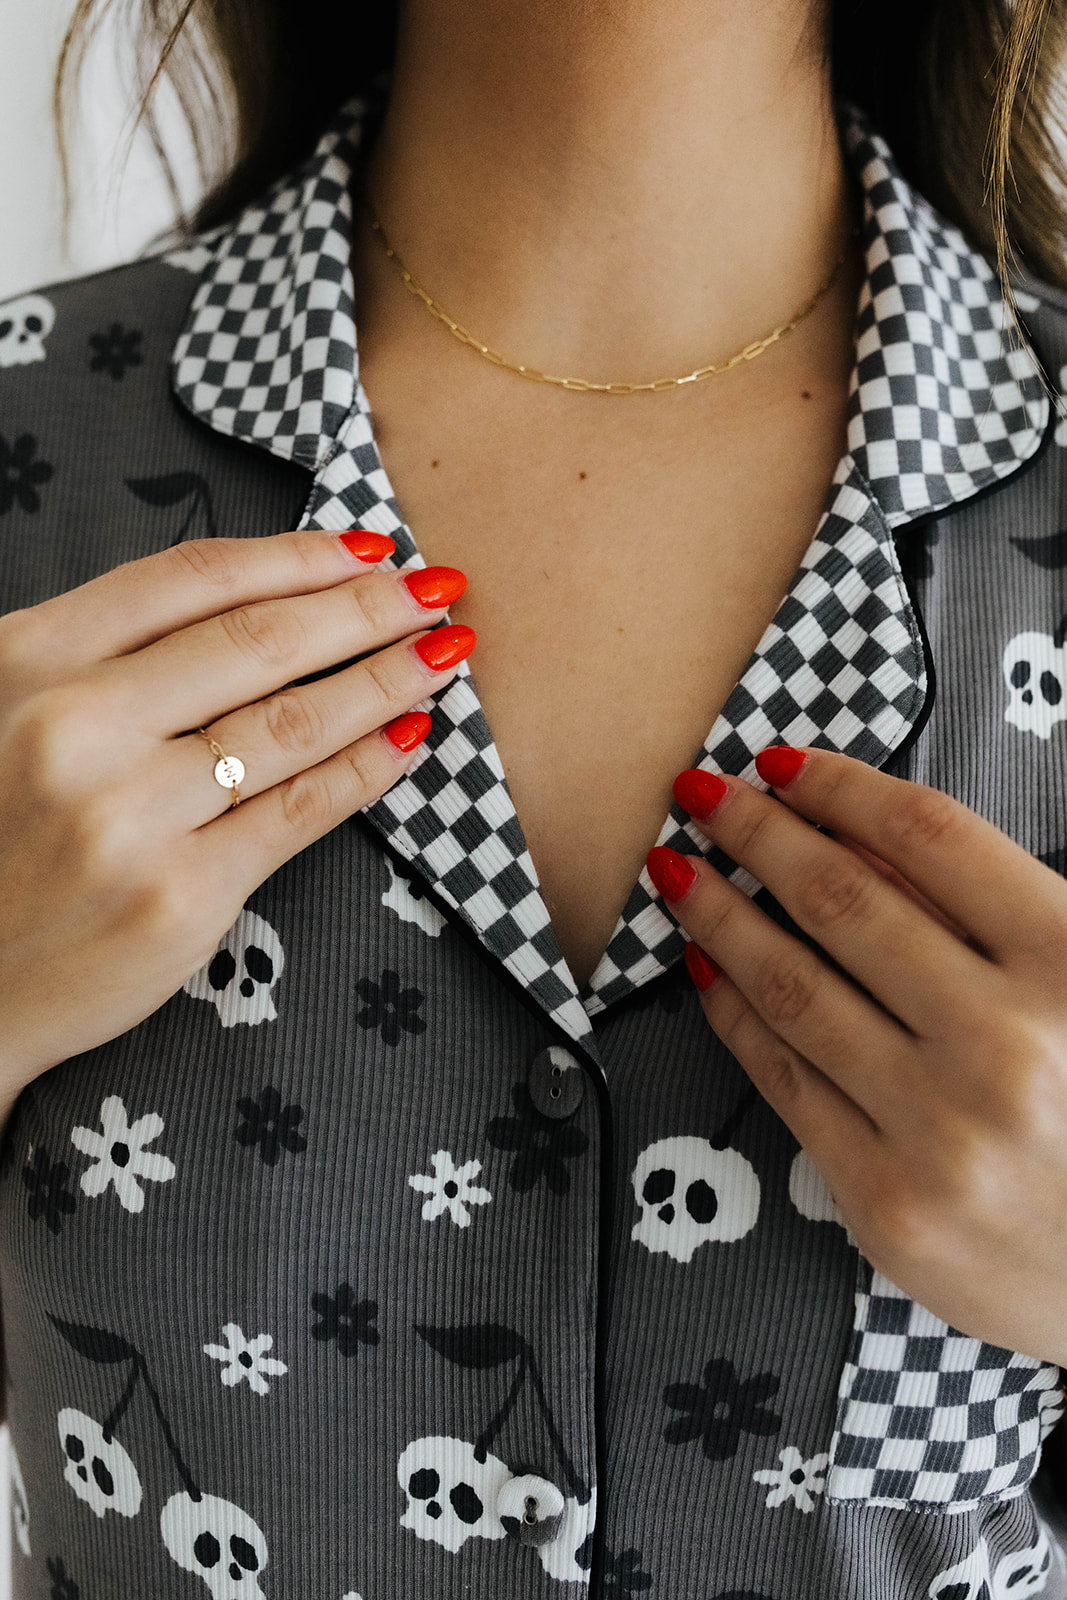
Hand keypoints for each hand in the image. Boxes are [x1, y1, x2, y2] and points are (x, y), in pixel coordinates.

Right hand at [0, 531, 473, 1114]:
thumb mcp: (9, 705)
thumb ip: (106, 654)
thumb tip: (265, 603)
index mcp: (31, 659)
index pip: (193, 580)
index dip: (298, 556)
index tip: (368, 547)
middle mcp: (77, 727)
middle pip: (258, 643)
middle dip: (365, 609)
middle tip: (436, 589)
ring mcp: (131, 816)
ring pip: (291, 723)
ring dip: (385, 679)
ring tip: (442, 654)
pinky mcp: (181, 896)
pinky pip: (301, 810)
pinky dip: (367, 767)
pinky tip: (410, 737)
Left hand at [648, 746, 1066, 1368]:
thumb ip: (1000, 912)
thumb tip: (858, 831)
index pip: (930, 836)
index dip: (842, 786)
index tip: (782, 763)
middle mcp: (1006, 1042)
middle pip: (843, 899)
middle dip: (756, 832)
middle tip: (699, 794)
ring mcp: (942, 1129)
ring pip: (795, 986)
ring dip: (719, 914)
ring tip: (677, 872)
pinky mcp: (889, 1202)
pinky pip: (785, 1080)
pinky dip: (733, 1013)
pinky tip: (705, 969)